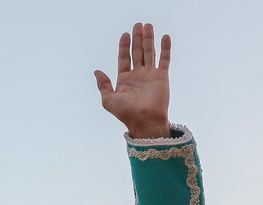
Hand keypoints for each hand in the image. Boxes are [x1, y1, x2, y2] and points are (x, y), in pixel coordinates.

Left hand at [94, 23, 170, 137]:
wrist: (145, 121)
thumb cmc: (126, 113)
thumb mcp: (109, 100)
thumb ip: (103, 85)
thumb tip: (97, 71)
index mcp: (125, 80)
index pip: (124, 59)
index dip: (124, 46)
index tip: (125, 34)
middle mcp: (138, 76)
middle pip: (137, 52)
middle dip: (137, 39)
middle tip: (138, 25)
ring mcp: (150, 75)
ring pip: (149, 53)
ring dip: (149, 39)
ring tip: (148, 26)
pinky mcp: (162, 77)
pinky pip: (164, 59)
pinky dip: (165, 48)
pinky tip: (164, 37)